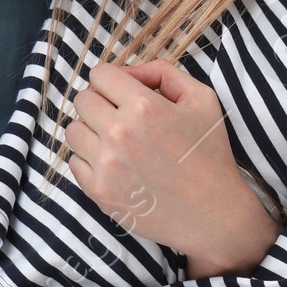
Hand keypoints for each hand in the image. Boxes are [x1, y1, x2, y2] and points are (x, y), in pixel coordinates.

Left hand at [64, 59, 280, 274]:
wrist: (213, 214)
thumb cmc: (210, 155)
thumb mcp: (202, 99)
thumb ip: (163, 73)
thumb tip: (129, 72)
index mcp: (144, 107)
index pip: (100, 75)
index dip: (112, 80)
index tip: (122, 93)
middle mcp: (120, 134)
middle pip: (83, 100)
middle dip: (100, 102)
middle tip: (120, 117)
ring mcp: (106, 165)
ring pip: (73, 131)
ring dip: (90, 130)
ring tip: (115, 141)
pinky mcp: (99, 192)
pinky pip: (74, 162)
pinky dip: (89, 159)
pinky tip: (114, 164)